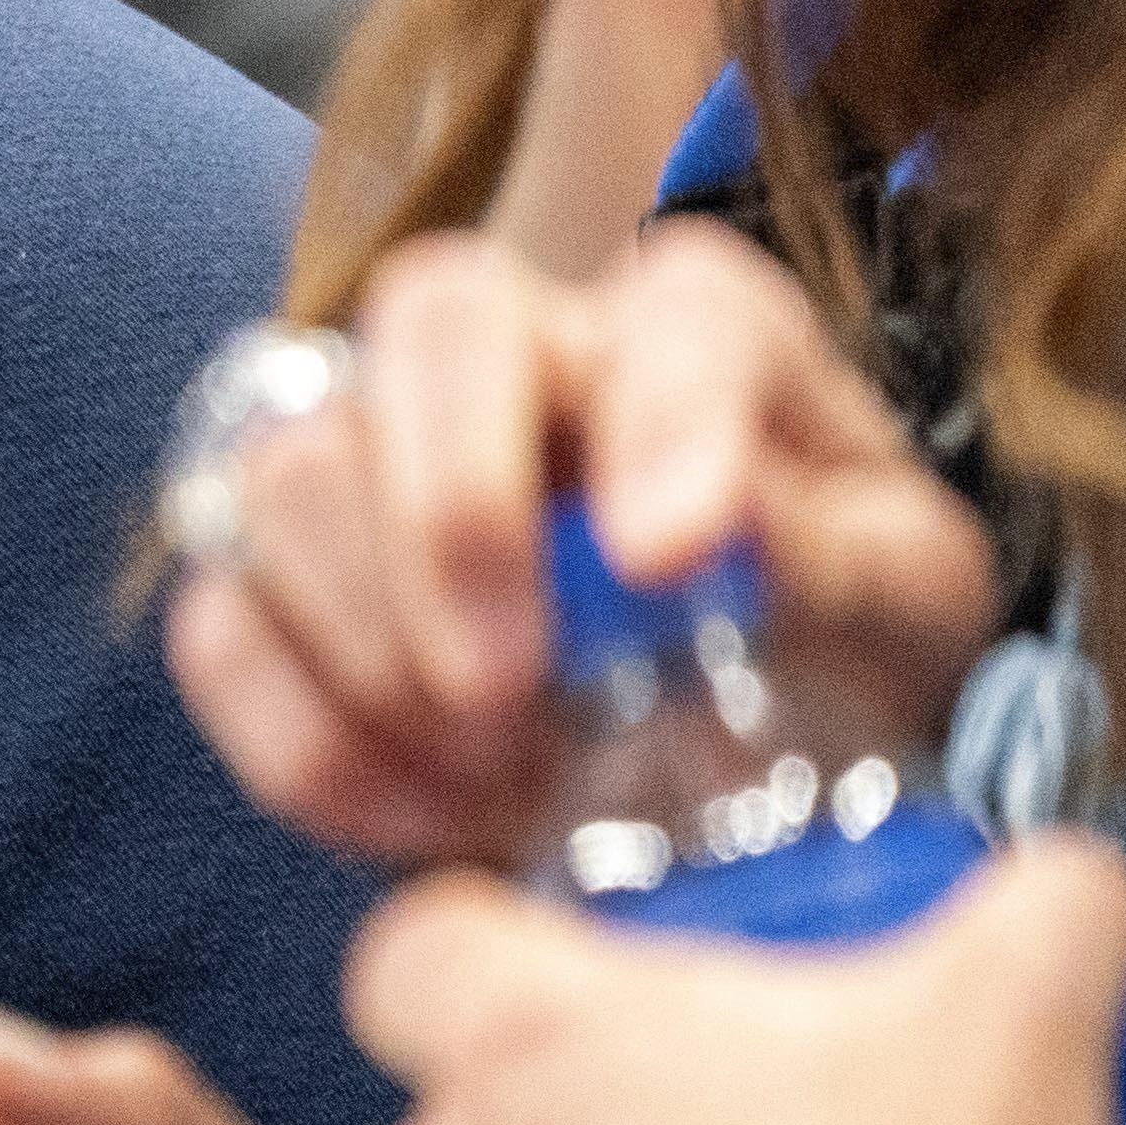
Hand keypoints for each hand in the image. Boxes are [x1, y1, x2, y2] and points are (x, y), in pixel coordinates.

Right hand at [166, 224, 997, 868]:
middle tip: (509, 689)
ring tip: (490, 768)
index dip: (660, 423)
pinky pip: (219, 628)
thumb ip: (836, 561)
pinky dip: (306, 739)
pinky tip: (423, 811)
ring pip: (287, 471)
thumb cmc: (838, 647)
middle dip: (452, 513)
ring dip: (374, 647)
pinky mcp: (278, 583)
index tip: (672, 563)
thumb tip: (719, 538)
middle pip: (426, 326)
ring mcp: (373, 451)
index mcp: (698, 332)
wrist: (750, 761)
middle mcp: (522, 351)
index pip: (667, 313)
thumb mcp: (906, 609)